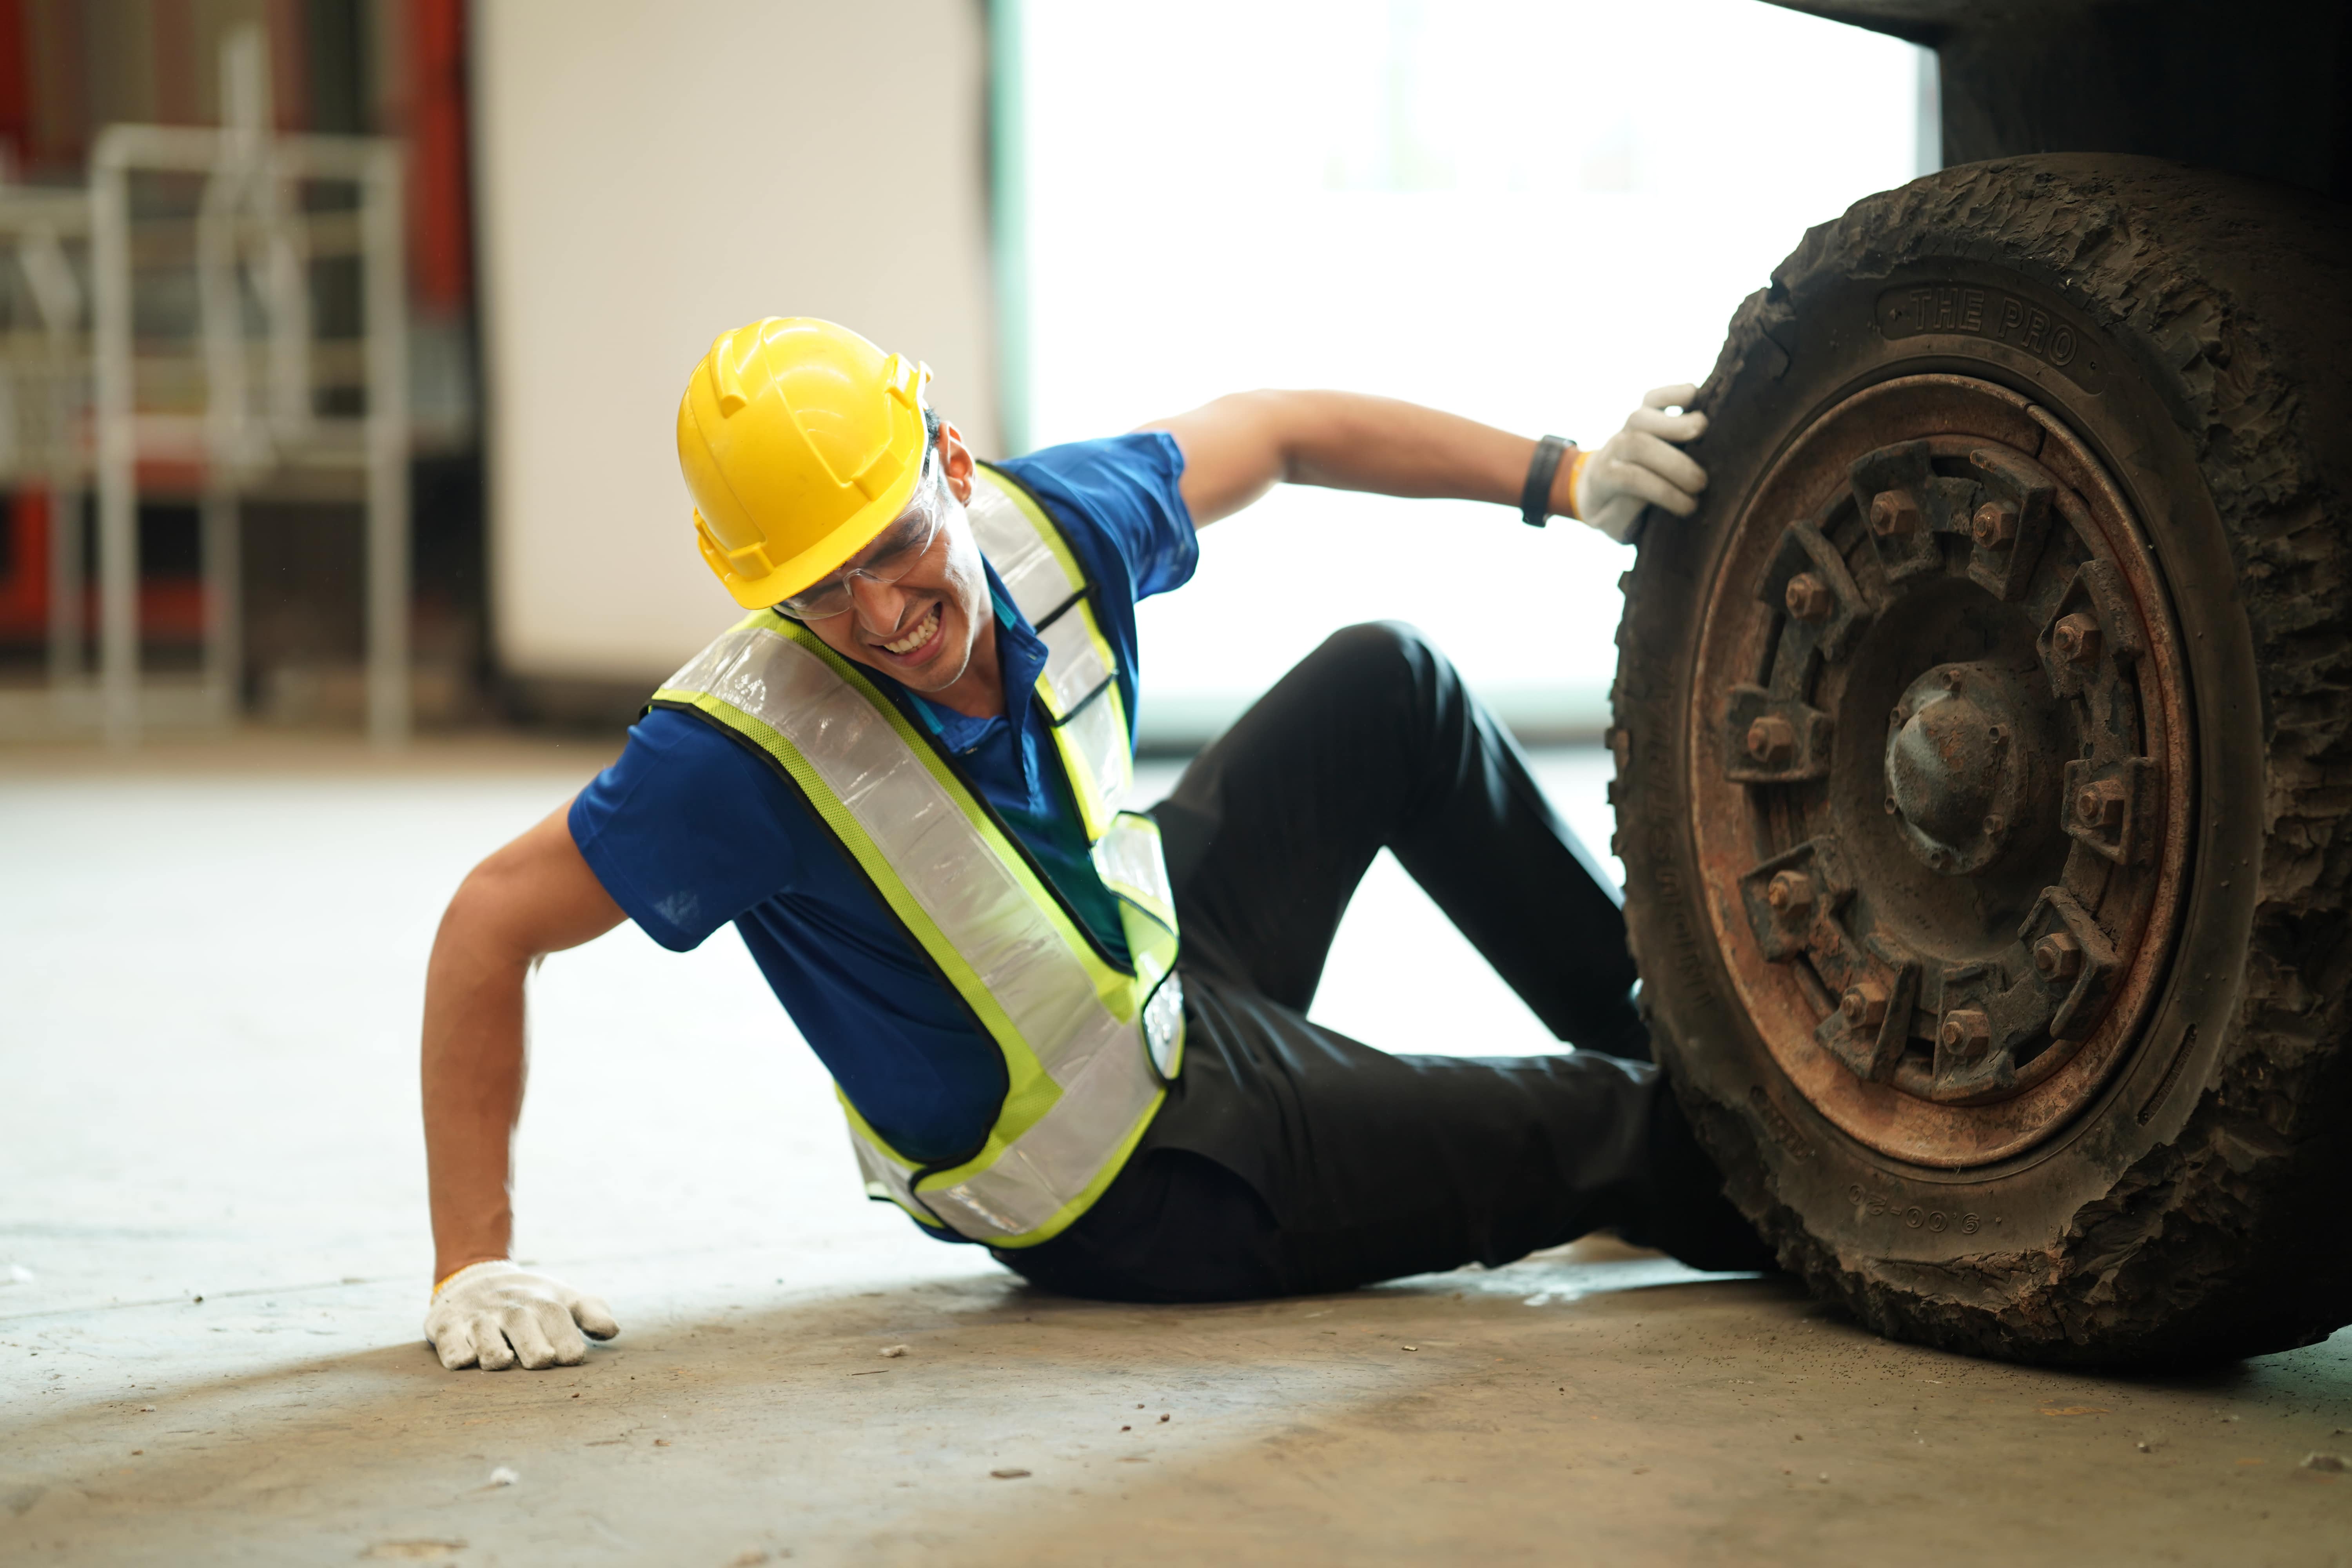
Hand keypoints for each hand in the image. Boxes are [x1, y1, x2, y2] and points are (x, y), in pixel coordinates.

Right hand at [423, 1261, 618, 1370]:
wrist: (475, 1276)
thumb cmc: (530, 1300)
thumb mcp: (563, 1299)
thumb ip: (590, 1312)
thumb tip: (612, 1331)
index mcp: (540, 1303)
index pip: (557, 1318)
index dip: (566, 1340)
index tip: (572, 1358)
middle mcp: (509, 1308)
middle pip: (523, 1325)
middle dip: (533, 1346)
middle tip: (542, 1360)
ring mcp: (476, 1318)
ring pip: (485, 1337)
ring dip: (494, 1352)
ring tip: (503, 1361)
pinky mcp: (447, 1327)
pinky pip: (450, 1343)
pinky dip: (457, 1353)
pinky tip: (466, 1360)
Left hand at [1572, 384, 1708, 542]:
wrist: (1596, 488)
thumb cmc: (1613, 512)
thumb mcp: (1612, 526)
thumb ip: (1624, 515)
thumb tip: (1648, 500)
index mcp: (1602, 480)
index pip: (1630, 479)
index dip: (1662, 492)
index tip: (1690, 507)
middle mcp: (1612, 449)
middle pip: (1637, 445)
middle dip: (1672, 462)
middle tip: (1701, 482)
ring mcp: (1626, 429)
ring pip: (1641, 417)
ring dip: (1673, 423)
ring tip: (1703, 430)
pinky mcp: (1642, 415)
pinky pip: (1652, 397)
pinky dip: (1671, 392)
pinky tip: (1694, 395)